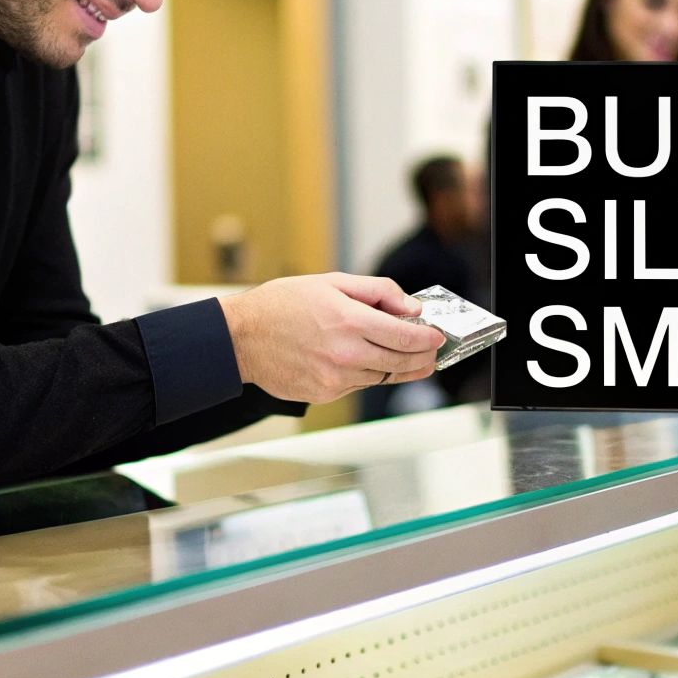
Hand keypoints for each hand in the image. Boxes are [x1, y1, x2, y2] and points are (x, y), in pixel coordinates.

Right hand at [219, 274, 444, 403]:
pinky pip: (358, 384)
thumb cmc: (281, 305)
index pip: (405, 336)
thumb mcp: (331, 283)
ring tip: (412, 360)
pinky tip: (368, 362)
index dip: (428, 339)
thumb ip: (377, 292)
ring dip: (400, 369)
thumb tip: (410, 308)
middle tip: (433, 353)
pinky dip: (368, 374)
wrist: (240, 338)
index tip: (437, 337)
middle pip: (400, 362)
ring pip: (382, 377)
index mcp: (349, 321)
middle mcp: (345, 354)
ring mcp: (334, 378)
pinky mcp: (324, 394)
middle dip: (423, 358)